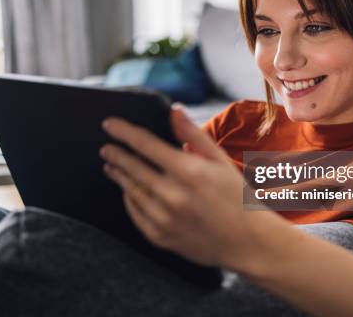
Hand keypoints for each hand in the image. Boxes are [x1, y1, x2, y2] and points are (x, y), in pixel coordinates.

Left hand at [99, 105, 256, 267]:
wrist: (247, 241)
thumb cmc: (236, 196)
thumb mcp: (219, 160)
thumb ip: (193, 134)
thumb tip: (173, 109)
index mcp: (188, 171)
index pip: (145, 144)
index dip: (124, 132)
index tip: (109, 124)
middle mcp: (172, 195)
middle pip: (132, 168)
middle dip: (116, 155)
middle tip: (105, 148)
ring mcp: (164, 218)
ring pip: (131, 191)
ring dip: (119, 176)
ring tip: (111, 167)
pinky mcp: (161, 237)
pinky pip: (136, 214)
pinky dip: (129, 200)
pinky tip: (127, 191)